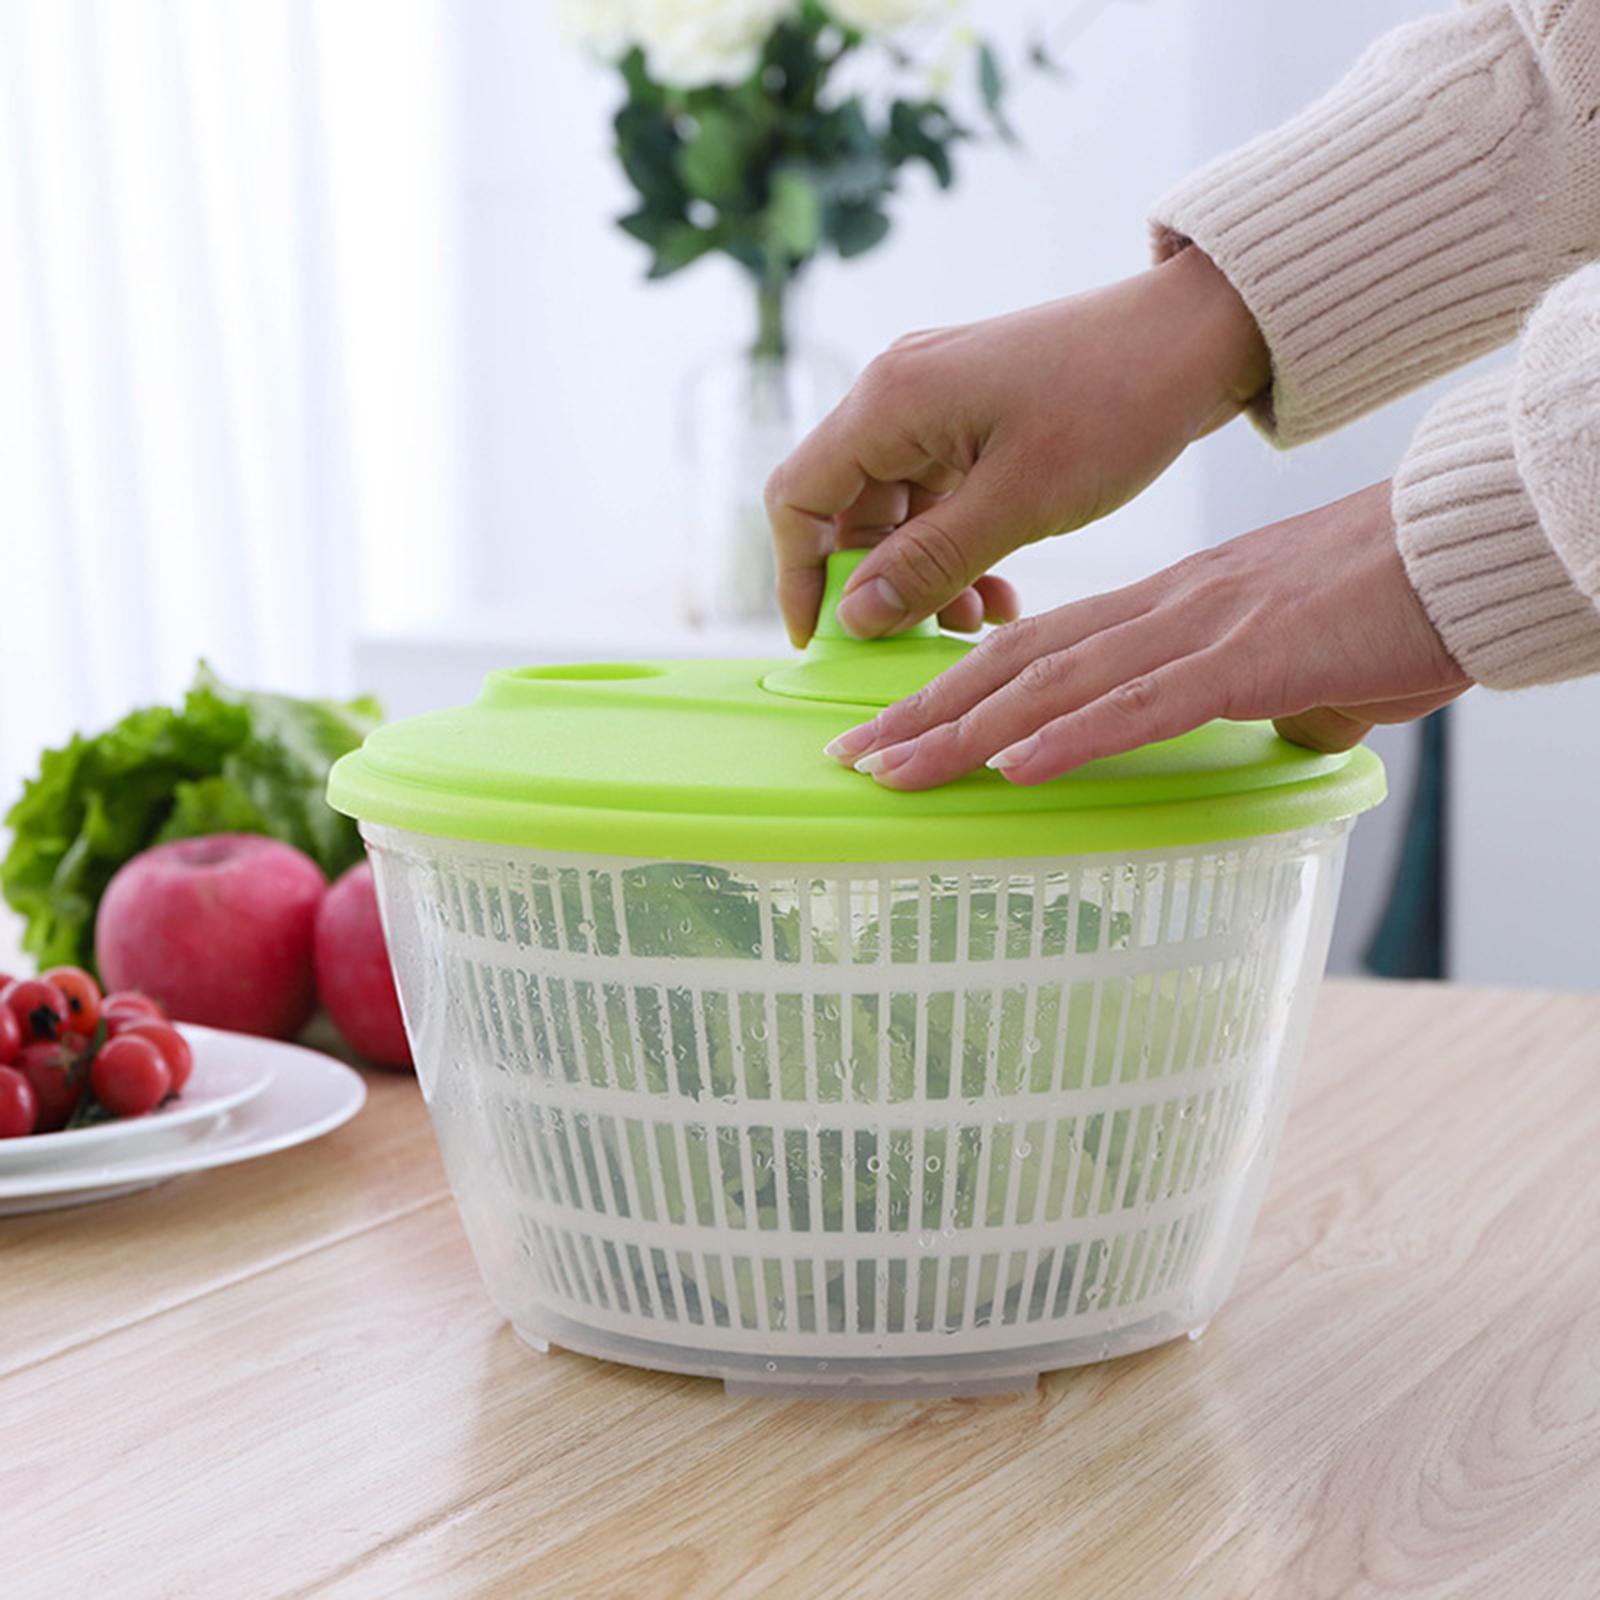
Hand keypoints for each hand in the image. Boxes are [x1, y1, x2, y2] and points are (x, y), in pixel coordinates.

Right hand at [765, 246, 1268, 645]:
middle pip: (844, 509)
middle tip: (922, 636)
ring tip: (978, 619)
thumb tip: (854, 616)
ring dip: (924, 573)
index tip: (819, 639)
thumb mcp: (1019, 502)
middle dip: (877, 583)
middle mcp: (898, 394)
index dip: (797, 575)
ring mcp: (936, 404)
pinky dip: (958, 547)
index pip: (798, 498)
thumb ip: (928, 563)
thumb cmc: (1116, 402)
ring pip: (896, 511)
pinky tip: (999, 588)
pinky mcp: (973, 417)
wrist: (1199, 336)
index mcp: (890, 401)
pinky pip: (939, 497)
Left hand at [824, 482, 1471, 787]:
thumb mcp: (1304, 659)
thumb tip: (1288, 731)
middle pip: (1018, 664)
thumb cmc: (1390, 600)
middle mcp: (1160, 613)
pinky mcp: (1248, 662)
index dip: (958, 686)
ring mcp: (1198, 633)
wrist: (1461, 546)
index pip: (1036, 648)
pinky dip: (1072, 737)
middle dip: (928, 712)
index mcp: (1165, 609)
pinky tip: (1012, 767)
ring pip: (1056, 685)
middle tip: (855, 754)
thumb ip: (1278, 696)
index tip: (897, 725)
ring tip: (893, 770)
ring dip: (967, 731)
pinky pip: (1143, 706)